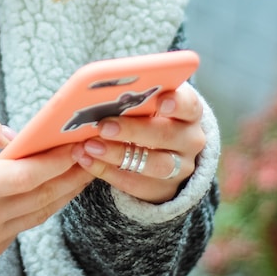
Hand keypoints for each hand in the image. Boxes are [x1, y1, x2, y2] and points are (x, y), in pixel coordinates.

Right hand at [0, 111, 92, 265]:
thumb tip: (14, 135)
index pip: (24, 175)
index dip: (55, 160)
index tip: (76, 143)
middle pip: (41, 195)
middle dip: (71, 173)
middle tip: (93, 151)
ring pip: (41, 212)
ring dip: (66, 190)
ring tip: (86, 167)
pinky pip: (28, 223)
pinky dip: (47, 203)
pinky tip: (60, 186)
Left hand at [70, 83, 205, 203]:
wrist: (163, 151)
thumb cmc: (149, 115)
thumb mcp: (149, 102)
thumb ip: (135, 95)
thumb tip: (104, 85)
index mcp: (189, 112)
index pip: (189, 105)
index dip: (176, 103)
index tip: (160, 101)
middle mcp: (190, 140)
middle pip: (167, 135)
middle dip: (133, 130)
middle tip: (104, 126)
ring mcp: (180, 168)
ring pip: (154, 164)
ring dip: (118, 154)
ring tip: (89, 146)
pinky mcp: (163, 189)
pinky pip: (135, 184)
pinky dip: (107, 171)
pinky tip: (86, 160)